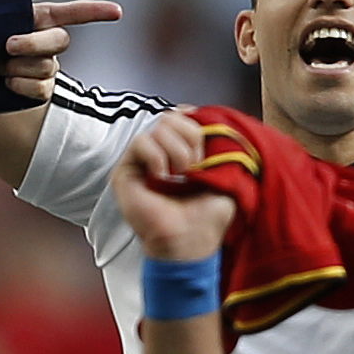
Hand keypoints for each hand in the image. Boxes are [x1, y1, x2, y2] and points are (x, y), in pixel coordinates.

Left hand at [0, 0, 122, 100]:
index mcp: (39, 20)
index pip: (73, 13)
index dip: (95, 11)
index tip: (117, 12)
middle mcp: (47, 43)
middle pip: (60, 41)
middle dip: (34, 43)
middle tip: (7, 46)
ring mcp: (46, 68)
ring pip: (47, 67)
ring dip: (17, 66)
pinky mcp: (38, 91)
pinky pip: (40, 89)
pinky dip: (20, 85)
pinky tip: (4, 81)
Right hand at [112, 110, 236, 259]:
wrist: (190, 238)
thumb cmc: (209, 215)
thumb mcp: (228, 174)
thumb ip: (223, 147)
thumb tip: (216, 123)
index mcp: (182, 150)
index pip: (183, 114)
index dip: (197, 123)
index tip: (208, 146)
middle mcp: (160, 152)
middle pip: (172, 116)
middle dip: (191, 137)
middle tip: (197, 166)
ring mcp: (141, 160)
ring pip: (158, 126)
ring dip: (178, 151)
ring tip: (182, 176)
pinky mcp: (125, 170)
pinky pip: (141, 142)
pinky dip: (157, 158)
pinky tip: (162, 179)